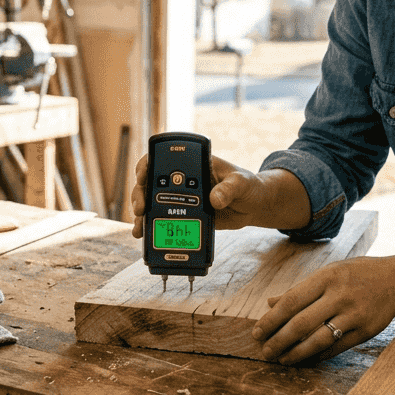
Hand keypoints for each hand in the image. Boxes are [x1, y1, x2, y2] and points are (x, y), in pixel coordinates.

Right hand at [131, 153, 273, 237]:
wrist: (255, 206)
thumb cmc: (249, 185)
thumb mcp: (241, 183)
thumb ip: (229, 188)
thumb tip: (215, 199)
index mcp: (194, 163)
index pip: (164, 158)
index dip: (148, 164)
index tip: (143, 175)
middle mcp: (183, 180)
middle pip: (152, 182)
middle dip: (140, 194)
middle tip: (141, 208)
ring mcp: (182, 198)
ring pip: (153, 203)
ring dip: (142, 214)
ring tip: (139, 227)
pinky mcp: (186, 214)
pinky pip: (165, 220)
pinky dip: (153, 227)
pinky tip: (145, 236)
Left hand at [251, 257, 394, 364]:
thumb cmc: (356, 274)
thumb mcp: (328, 272)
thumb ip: (300, 289)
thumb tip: (270, 303)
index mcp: (326, 277)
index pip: (291, 301)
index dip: (271, 320)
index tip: (257, 332)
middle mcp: (340, 295)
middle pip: (302, 323)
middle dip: (279, 341)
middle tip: (265, 352)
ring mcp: (354, 314)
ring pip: (318, 340)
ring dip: (296, 353)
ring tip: (282, 360)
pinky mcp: (366, 331)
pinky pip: (336, 348)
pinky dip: (318, 356)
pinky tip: (305, 359)